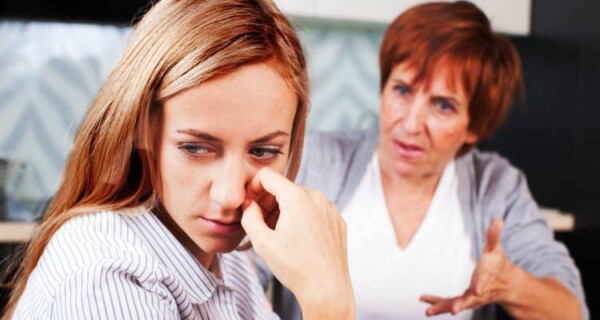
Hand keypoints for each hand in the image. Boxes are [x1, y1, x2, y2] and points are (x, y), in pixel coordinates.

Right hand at [241, 168, 354, 319]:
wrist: (327, 289)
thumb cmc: (295, 267)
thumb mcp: (262, 242)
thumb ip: (249, 216)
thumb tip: (249, 204)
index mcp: (297, 197)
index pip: (268, 176)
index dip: (254, 186)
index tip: (250, 203)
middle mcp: (317, 197)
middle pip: (285, 188)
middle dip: (270, 202)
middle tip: (261, 224)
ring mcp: (330, 208)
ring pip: (301, 199)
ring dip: (286, 210)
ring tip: (279, 235)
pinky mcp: (338, 221)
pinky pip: (316, 210)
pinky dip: (303, 218)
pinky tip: (298, 239)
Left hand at [420, 219, 512, 315]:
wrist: (508, 285)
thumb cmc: (499, 264)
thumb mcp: (496, 249)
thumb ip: (494, 236)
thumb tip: (498, 220)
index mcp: (487, 277)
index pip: (484, 280)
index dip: (480, 284)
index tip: (477, 290)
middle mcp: (480, 291)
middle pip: (471, 299)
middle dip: (461, 304)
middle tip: (454, 310)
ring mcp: (473, 299)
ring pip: (458, 304)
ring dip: (443, 307)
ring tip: (428, 312)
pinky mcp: (466, 301)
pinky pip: (451, 303)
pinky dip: (438, 303)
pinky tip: (424, 300)